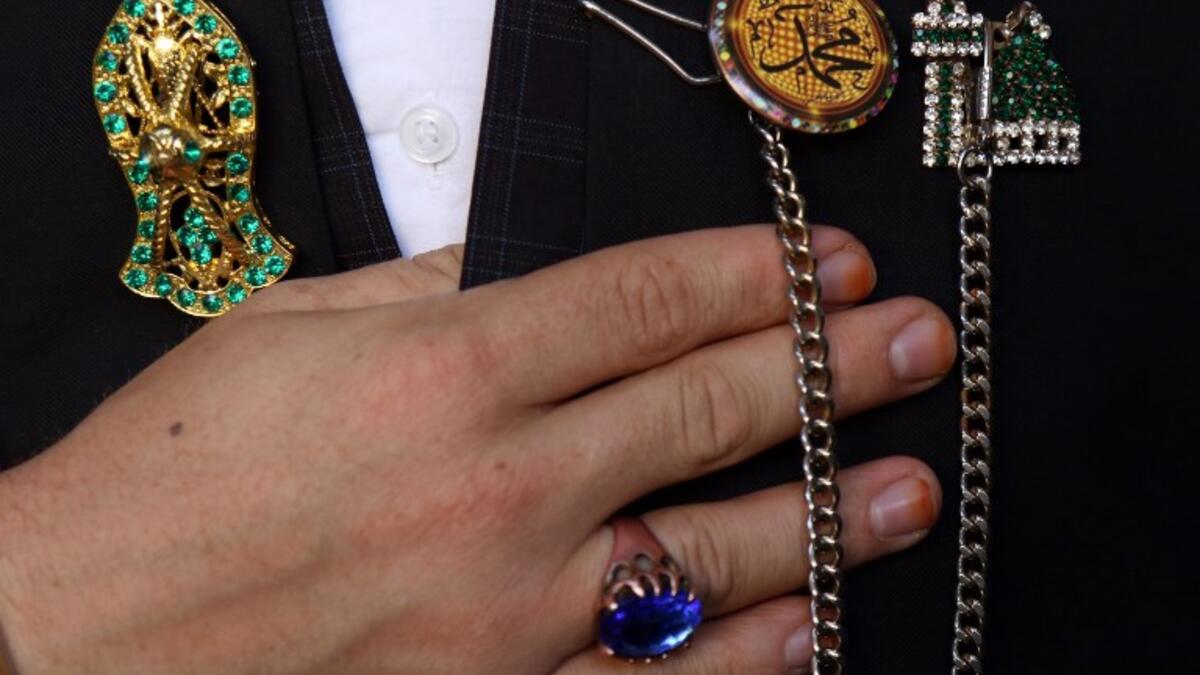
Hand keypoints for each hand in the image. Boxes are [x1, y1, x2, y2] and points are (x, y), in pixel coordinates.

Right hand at [0, 225, 954, 673]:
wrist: (75, 641)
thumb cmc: (169, 481)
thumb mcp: (293, 334)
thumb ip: (434, 294)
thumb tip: (540, 271)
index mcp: (444, 370)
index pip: (646, 300)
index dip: (754, 274)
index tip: (824, 264)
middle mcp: (496, 489)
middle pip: (708, 408)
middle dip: (831, 366)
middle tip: (909, 346)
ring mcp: (508, 613)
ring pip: (714, 548)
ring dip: (827, 512)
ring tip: (904, 483)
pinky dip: (746, 652)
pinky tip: (811, 622)